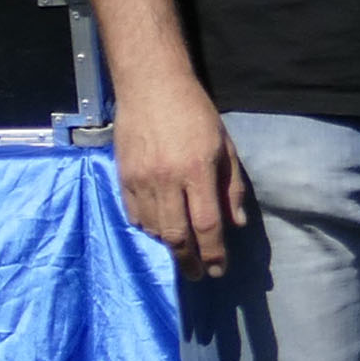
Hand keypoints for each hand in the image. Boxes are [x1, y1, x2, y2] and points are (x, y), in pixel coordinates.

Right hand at [114, 78, 250, 278]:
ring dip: (169, 246)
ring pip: (153, 228)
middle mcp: (166, 180)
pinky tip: (159, 230)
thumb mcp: (225, 147)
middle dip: (189, 260)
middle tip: (198, 274)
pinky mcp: (122, 176)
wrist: (150, 86)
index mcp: (197, 171)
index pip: (207, 225)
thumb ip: (231, 187)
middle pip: (176, 235)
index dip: (214, 253)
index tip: (219, 270)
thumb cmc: (195, 113)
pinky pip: (134, 214)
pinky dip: (148, 228)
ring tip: (183, 252)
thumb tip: (237, 224)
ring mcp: (140, 179)